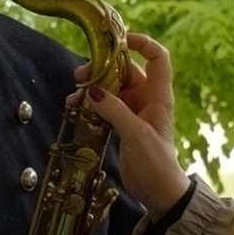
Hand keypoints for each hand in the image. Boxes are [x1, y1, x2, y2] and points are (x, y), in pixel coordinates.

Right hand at [76, 32, 190, 218]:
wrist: (158, 193)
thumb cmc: (155, 163)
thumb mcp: (136, 135)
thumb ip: (115, 111)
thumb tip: (92, 91)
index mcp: (159, 97)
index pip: (157, 58)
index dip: (142, 44)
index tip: (119, 42)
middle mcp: (147, 100)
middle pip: (126, 71)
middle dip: (103, 69)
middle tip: (80, 78)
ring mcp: (135, 112)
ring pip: (112, 88)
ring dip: (94, 89)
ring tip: (74, 97)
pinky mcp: (123, 125)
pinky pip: (106, 106)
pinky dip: (92, 105)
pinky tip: (76, 109)